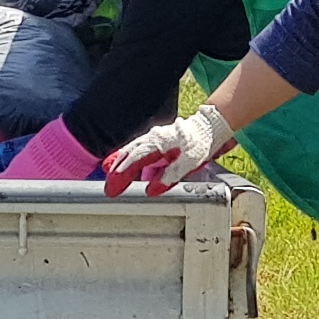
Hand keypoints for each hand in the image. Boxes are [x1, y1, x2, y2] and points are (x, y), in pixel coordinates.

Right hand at [102, 103, 229, 195]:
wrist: (209, 128)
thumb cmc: (200, 143)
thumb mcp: (188, 163)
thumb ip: (169, 177)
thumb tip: (150, 191)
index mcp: (158, 143)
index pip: (134, 160)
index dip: (122, 175)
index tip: (113, 188)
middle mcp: (152, 139)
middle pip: (128, 155)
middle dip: (117, 172)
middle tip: (109, 188)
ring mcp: (154, 139)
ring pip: (131, 151)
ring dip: (120, 163)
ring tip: (110, 175)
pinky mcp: (157, 141)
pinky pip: (138, 149)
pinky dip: (128, 157)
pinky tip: (124, 165)